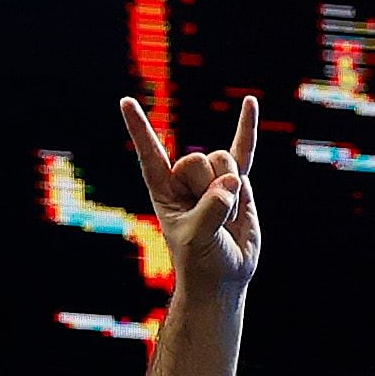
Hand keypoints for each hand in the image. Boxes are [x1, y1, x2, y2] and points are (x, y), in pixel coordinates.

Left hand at [121, 93, 258, 295]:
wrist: (224, 274)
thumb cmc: (200, 260)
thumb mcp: (198, 237)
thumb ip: (212, 208)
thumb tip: (232, 182)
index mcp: (162, 191)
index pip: (150, 155)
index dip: (140, 128)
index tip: (125, 101)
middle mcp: (184, 180)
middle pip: (198, 159)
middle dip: (208, 185)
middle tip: (208, 213)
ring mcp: (212, 179)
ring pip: (224, 160)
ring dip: (229, 187)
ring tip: (225, 213)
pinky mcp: (238, 182)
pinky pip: (244, 150)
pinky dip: (247, 127)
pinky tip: (249, 102)